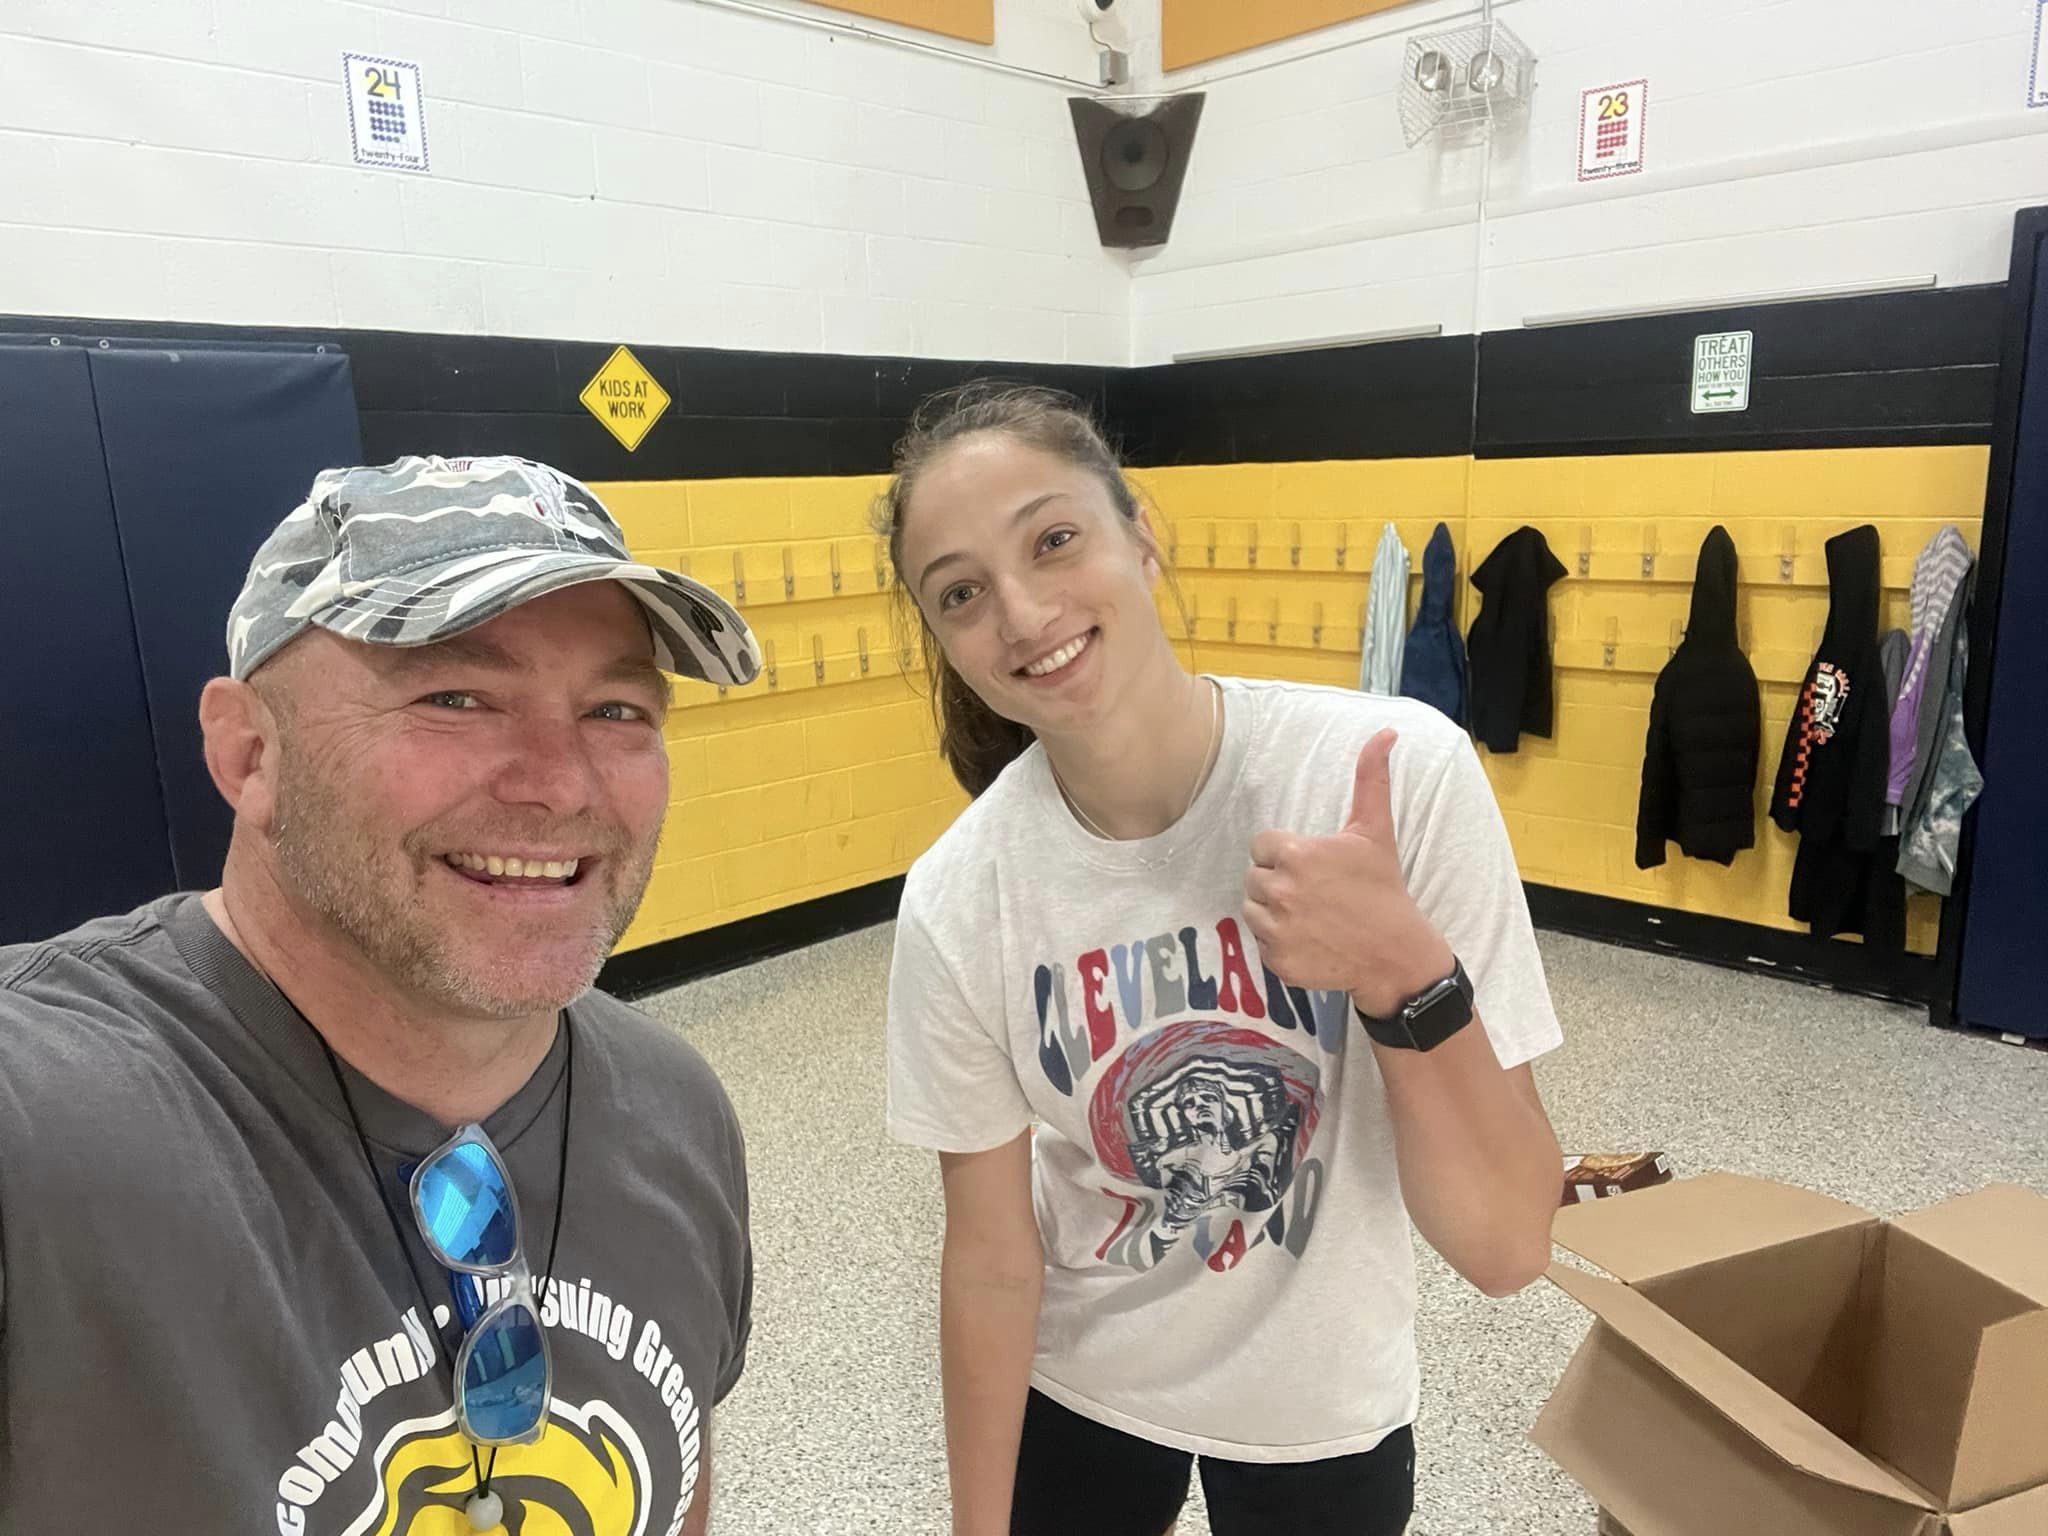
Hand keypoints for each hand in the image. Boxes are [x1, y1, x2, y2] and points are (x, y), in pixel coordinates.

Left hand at [1242, 729, 1454, 1017]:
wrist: (1395, 952)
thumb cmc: (1382, 887)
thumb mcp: (1375, 831)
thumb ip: (1370, 779)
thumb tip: (1385, 732)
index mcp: (1296, 855)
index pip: (1262, 846)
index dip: (1284, 854)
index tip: (1312, 866)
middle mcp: (1281, 891)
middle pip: (1254, 877)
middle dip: (1278, 881)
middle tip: (1313, 892)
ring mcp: (1277, 929)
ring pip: (1252, 909)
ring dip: (1273, 911)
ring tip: (1309, 914)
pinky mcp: (1277, 961)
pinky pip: (1262, 943)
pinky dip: (1280, 942)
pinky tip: (1310, 939)